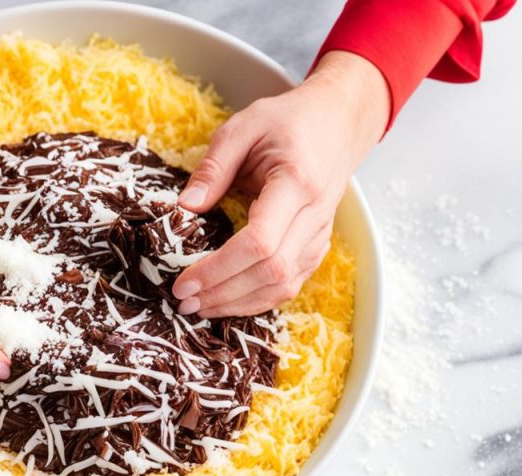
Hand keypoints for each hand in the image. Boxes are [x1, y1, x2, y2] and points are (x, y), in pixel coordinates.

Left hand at [172, 51, 388, 317]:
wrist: (337, 122)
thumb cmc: (288, 122)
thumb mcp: (243, 127)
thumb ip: (213, 166)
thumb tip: (185, 208)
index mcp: (296, 183)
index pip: (259, 243)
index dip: (219, 269)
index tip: (184, 281)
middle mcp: (314, 215)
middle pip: (271, 272)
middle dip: (224, 293)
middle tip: (183, 301)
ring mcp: (320, 234)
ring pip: (284, 286)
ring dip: (239, 304)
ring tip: (200, 308)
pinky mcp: (317, 246)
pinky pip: (291, 284)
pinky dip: (257, 299)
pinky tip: (227, 301)